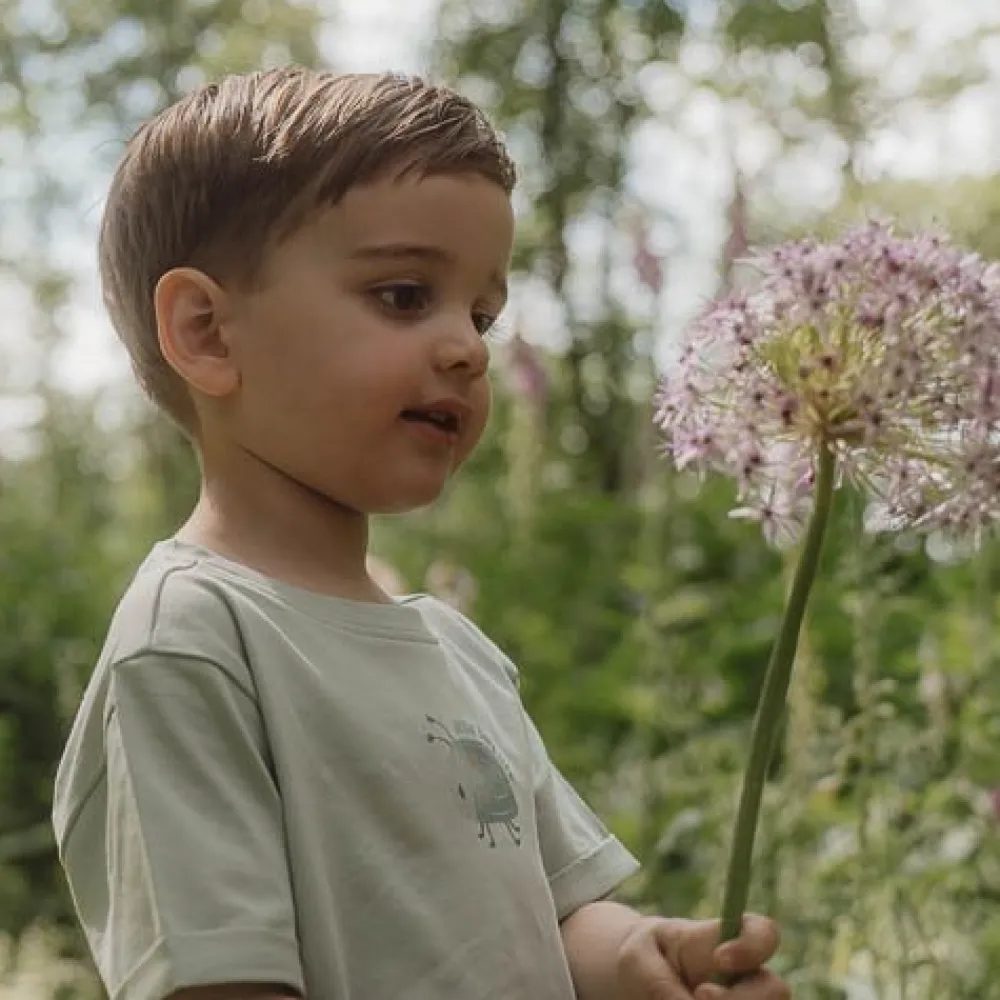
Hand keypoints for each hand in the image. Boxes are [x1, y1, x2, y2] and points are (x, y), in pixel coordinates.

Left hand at [616, 914, 788, 999]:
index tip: (718, 959)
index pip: (764, 933)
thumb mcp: (637, 960)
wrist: (639, 983)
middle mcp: (745, 977)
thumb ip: (658, 982)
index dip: (751, 948)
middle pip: (775, 989)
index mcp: (722, 942)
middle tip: (698, 996)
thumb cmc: (642, 960)